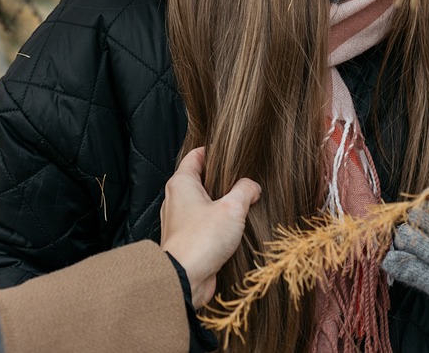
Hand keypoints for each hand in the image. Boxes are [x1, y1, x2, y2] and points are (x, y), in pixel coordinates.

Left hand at [160, 146, 260, 308]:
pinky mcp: (187, 238)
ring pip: (202, 202)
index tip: (232, 152)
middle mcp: (176, 198)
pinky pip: (203, 223)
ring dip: (221, 203)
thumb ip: (245, 191)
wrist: (185, 277)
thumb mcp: (232, 209)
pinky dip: (217, 223)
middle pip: (200, 179)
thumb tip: (252, 186)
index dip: (214, 151)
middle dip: (222, 179)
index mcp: (181, 183)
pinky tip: (233, 229)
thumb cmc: (201, 240)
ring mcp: (180, 219)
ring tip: (243, 205)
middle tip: (244, 180)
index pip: (195, 156)